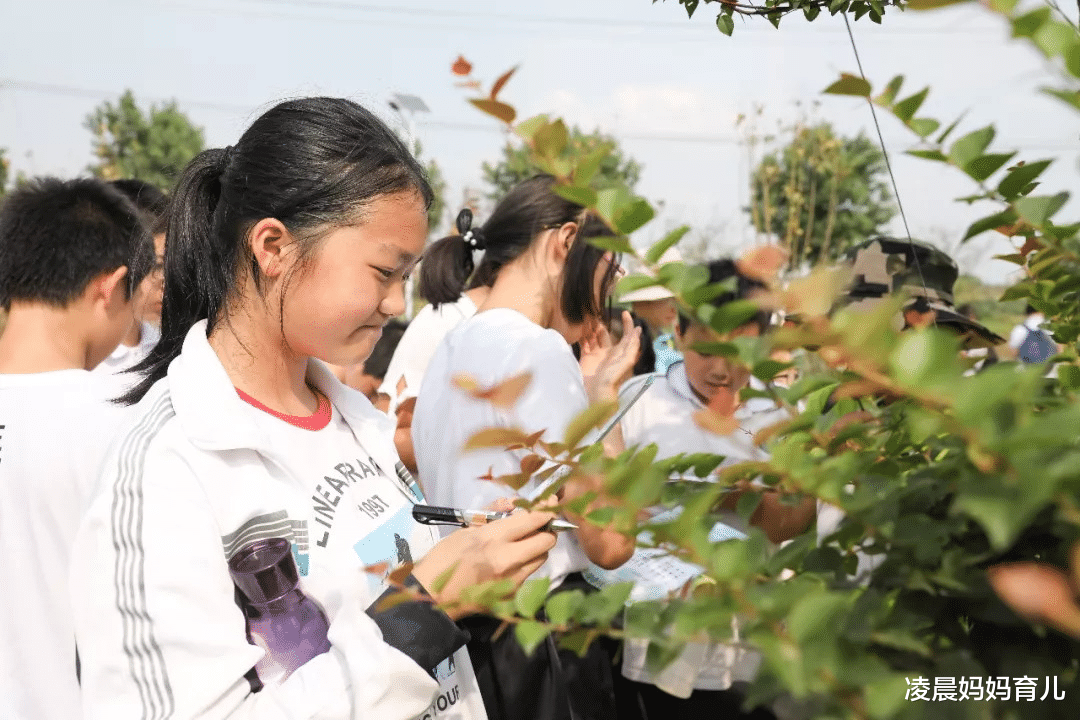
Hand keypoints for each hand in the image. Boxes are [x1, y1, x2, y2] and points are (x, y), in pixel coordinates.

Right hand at [412, 511, 556, 618]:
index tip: (550, 502)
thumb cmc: (443, 558)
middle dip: (547, 529)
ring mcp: (513, 580)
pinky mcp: (512, 595)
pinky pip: (528, 573)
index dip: (547, 508)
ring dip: (537, 547)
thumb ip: (492, 515)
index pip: (534, 519)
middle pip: (547, 540)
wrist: (433, 597)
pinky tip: (510, 561)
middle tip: (539, 524)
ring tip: (523, 542)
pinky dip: (525, 563)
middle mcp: (509, 559)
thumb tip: (512, 504)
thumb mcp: (465, 529)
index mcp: (493, 538)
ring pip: (541, 558)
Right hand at [583, 310, 641, 403]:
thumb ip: (631, 346)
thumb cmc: (613, 379)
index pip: (626, 335)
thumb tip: (637, 330)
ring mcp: (597, 355)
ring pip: (594, 337)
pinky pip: (584, 344)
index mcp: (621, 352)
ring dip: (590, 328)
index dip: (627, 323)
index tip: (624, 312)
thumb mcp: (626, 362)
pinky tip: (578, 329)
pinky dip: (581, 336)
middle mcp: (609, 352)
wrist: (596, 394)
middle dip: (601, 324)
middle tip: (594, 314)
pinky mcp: (586, 358)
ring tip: (585, 318)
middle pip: (606, 334)